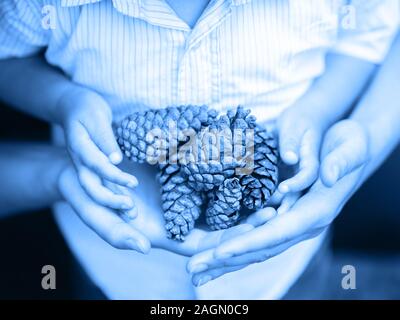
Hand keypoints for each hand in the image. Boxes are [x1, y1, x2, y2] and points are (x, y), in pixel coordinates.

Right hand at [58, 87, 137, 210]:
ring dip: (113, 203)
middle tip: (131, 208)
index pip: (96, 164)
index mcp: (79, 147)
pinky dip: (114, 196)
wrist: (73, 107)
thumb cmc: (86, 108)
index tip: (132, 182)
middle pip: (91, 187)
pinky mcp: (93, 170)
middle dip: (110, 200)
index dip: (113, 175)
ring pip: (96, 190)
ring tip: (132, 214)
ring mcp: (86, 168)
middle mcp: (80, 162)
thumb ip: (105, 139)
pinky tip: (128, 207)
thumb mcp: (96, 117)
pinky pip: (103, 186)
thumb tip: (115, 160)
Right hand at [58, 161, 253, 255]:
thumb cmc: (89, 198)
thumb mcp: (98, 217)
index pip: (204, 244)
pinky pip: (206, 178)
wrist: (85, 170)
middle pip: (219, 225)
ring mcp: (180, 195)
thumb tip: (142, 247)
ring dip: (242, 197)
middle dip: (248, 219)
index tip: (260, 228)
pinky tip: (242, 165)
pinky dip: (224, 175)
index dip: (231, 239)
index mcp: (165, 233)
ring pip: (217, 201)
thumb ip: (117, 234)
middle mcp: (178, 216)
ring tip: (270, 187)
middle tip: (278, 207)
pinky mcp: (179, 175)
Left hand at [187, 119, 368, 284]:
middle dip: (227, 260)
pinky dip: (234, 244)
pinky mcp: (282, 214)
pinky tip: (214, 251)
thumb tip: (328, 176)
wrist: (348, 145)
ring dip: (224, 259)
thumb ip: (341, 162)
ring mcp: (291, 221)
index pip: (278, 233)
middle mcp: (301, 224)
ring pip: (255, 246)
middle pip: (261, 248)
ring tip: (196, 269)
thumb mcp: (351, 146)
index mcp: (316, 212)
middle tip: (194, 270)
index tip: (220, 252)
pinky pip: (255, 234)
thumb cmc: (351, 143)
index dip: (249, 243)